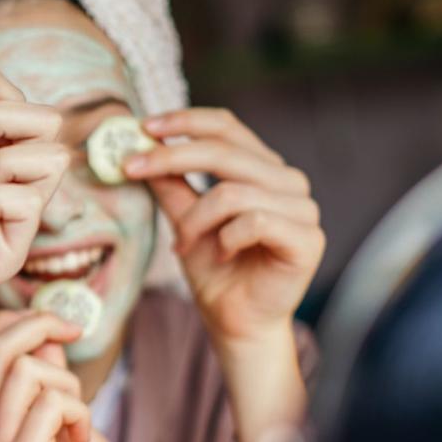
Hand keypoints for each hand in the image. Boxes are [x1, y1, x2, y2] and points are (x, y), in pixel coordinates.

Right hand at [0, 310, 143, 441]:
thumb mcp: (63, 405)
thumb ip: (45, 369)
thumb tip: (43, 329)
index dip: (11, 321)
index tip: (58, 328)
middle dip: (42, 327)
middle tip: (74, 336)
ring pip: (23, 370)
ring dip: (67, 383)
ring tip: (78, 417)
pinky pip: (50, 402)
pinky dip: (79, 410)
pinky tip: (83, 438)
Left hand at [124, 108, 321, 441]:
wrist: (235, 321)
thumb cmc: (214, 269)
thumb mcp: (183, 218)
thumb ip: (171, 183)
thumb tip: (139, 145)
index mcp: (261, 167)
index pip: (226, 126)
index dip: (185, 121)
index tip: (143, 127)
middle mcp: (287, 180)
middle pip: (224, 151)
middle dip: (172, 158)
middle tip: (133, 169)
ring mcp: (303, 208)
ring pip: (233, 191)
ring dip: (195, 219)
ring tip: (183, 245)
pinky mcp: (308, 239)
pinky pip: (255, 221)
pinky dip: (226, 238)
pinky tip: (223, 255)